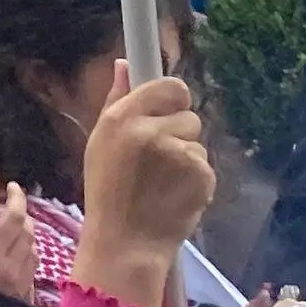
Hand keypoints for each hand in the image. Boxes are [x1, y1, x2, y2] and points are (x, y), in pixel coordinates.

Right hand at [0, 168, 38, 305]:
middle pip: (14, 216)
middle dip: (17, 198)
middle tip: (14, 188)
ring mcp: (11, 270)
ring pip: (28, 235)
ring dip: (26, 220)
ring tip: (20, 214)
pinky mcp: (24, 287)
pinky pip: (33, 257)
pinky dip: (31, 245)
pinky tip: (25, 244)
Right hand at [74, 63, 216, 306]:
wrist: (125, 242)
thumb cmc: (107, 191)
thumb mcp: (100, 141)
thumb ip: (115, 100)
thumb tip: (123, 64)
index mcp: (122, 118)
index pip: (170, 86)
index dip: (171, 100)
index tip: (166, 112)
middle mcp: (151, 131)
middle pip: (188, 115)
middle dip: (178, 132)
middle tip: (157, 159)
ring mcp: (179, 154)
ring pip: (197, 143)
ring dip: (186, 158)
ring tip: (163, 181)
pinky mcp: (202, 176)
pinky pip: (205, 166)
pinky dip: (195, 180)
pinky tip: (175, 194)